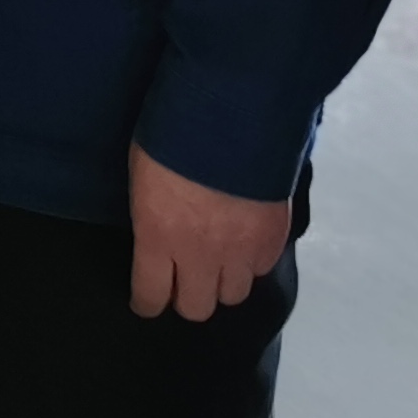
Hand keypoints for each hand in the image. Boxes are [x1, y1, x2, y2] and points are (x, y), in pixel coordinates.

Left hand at [127, 147, 290, 321]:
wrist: (233, 109)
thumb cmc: (174, 131)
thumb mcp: (145, 175)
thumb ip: (152, 217)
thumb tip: (157, 236)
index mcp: (159, 236)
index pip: (151, 295)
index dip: (147, 302)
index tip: (147, 300)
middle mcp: (200, 254)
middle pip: (196, 308)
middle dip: (188, 297)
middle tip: (186, 279)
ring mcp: (241, 249)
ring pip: (233, 295)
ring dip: (223, 281)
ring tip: (220, 259)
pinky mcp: (272, 237)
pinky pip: (261, 268)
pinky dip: (252, 260)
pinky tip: (246, 239)